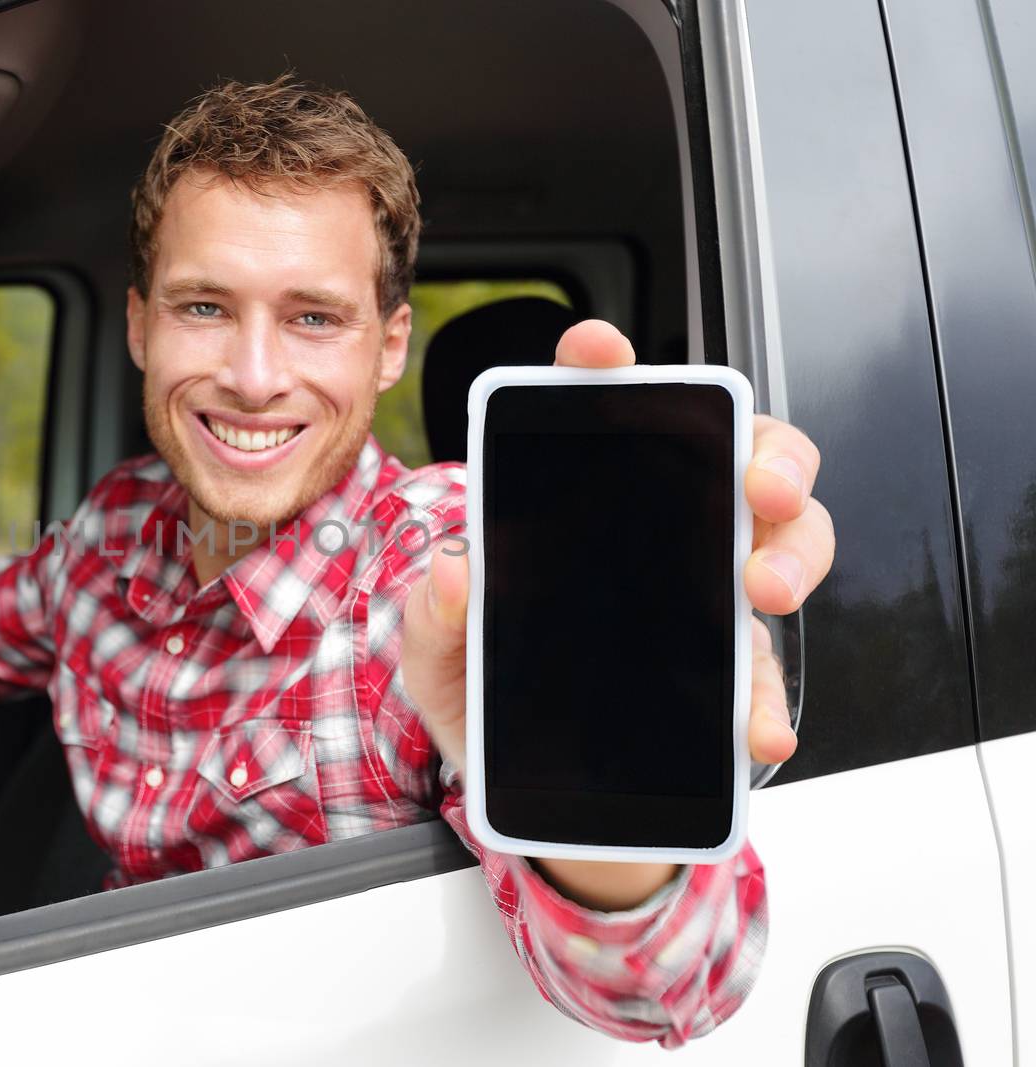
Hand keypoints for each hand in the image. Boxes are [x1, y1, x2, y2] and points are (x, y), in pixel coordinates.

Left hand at [402, 320, 832, 905]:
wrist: (524, 798)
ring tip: (765, 591)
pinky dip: (766, 699)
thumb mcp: (439, 658)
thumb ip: (437, 613)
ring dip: (793, 556)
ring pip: (781, 547)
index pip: (600, 420)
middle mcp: (655, 541)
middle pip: (733, 463)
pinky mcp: (725, 679)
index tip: (596, 346)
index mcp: (578, 514)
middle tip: (756, 486)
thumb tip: (460, 568)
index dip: (602, 370)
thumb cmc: (485, 700)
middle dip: (763, 456)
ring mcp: (700, 605)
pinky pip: (765, 675)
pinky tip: (753, 725)